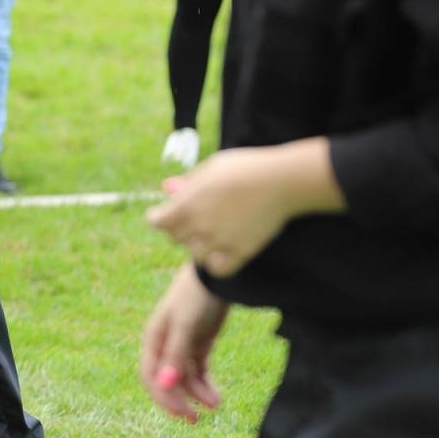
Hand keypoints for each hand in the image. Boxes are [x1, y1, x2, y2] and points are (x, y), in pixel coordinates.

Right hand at [140, 262, 227, 422]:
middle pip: (166, 380)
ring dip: (196, 394)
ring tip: (215, 405)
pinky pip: (198, 370)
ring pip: (184, 378)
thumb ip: (175, 356)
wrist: (219, 276)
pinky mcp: (199, 343)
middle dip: (178, 401)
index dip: (163, 397)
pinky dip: (205, 384)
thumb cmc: (197, 297)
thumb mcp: (186, 327)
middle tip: (195, 420)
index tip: (181, 413)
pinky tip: (215, 396)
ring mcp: (182, 344)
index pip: (150, 376)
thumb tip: (165, 385)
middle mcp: (164, 344)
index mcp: (154, 339)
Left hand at [146, 144, 317, 276]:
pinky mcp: (241, 251)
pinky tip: (223, 251)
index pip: (157, 222)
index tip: (166, 214)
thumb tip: (167, 190)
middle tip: (197, 219)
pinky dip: (217, 263)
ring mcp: (219, 240)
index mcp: (186, 203)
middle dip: (182, 229)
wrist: (281, 180)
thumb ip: (188, 183)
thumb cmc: (244, 168)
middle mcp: (199, 225)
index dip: (160, 217)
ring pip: (196, 254)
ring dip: (200, 246)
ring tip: (213, 234)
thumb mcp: (210, 168)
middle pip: (176, 237)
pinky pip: (218, 268)